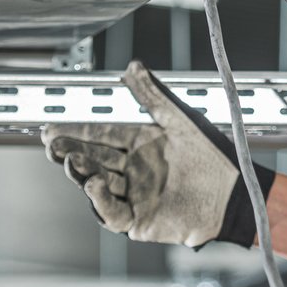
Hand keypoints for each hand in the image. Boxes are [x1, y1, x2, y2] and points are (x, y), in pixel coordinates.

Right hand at [41, 61, 274, 247]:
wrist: (234, 194)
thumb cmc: (214, 157)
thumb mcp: (180, 120)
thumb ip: (153, 96)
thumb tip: (132, 67)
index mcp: (141, 145)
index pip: (101, 135)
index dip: (77, 131)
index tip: (53, 127)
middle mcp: (134, 170)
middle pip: (93, 159)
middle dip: (70, 151)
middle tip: (52, 144)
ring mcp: (135, 195)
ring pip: (97, 183)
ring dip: (81, 172)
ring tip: (70, 161)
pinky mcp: (139, 219)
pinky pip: (112, 211)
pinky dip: (100, 200)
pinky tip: (93, 184)